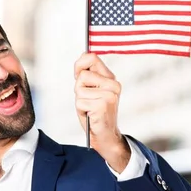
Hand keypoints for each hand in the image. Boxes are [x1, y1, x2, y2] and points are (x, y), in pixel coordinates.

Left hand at [74, 52, 130, 171]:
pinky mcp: (102, 105)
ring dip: (80, 101)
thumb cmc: (95, 113)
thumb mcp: (92, 91)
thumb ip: (89, 74)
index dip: (79, 65)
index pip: (91, 57)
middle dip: (79, 89)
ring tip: (89, 109)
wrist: (106, 136)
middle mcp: (113, 85)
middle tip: (88, 100)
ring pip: (79, 89)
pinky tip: (90, 115)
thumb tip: (84, 54)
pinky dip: (81, 111)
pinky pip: (79, 102)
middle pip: (82, 75)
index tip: (78, 75)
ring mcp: (109, 95)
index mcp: (111, 79)